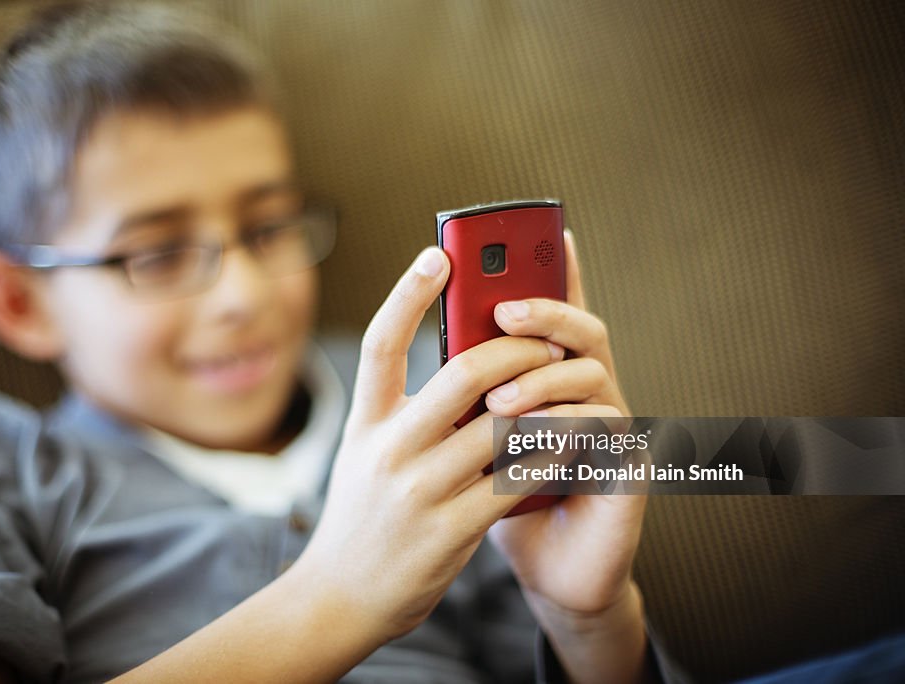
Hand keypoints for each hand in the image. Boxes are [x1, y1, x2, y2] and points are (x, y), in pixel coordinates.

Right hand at [297, 247, 561, 642]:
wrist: (339, 598)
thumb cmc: (361, 516)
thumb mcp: (364, 454)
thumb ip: (402, 412)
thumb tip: (464, 365)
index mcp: (364, 424)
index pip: (381, 343)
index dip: (408, 292)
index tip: (439, 254)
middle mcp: (389, 450)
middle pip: (463, 373)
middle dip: (517, 347)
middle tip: (547, 337)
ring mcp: (421, 491)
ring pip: (505, 425)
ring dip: (548, 399)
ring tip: (573, 384)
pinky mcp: (452, 530)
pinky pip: (518, 478)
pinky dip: (552, 453)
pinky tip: (572, 439)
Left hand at [485, 230, 648, 681]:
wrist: (547, 570)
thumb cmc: (501, 499)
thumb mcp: (470, 437)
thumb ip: (464, 388)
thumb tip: (427, 328)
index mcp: (549, 378)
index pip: (556, 314)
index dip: (561, 271)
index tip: (553, 228)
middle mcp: (588, 391)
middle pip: (579, 328)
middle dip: (543, 311)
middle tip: (501, 310)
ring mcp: (613, 424)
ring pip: (591, 372)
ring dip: (541, 379)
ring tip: (499, 403)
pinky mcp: (626, 464)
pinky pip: (605, 428)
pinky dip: (566, 426)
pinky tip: (533, 436)